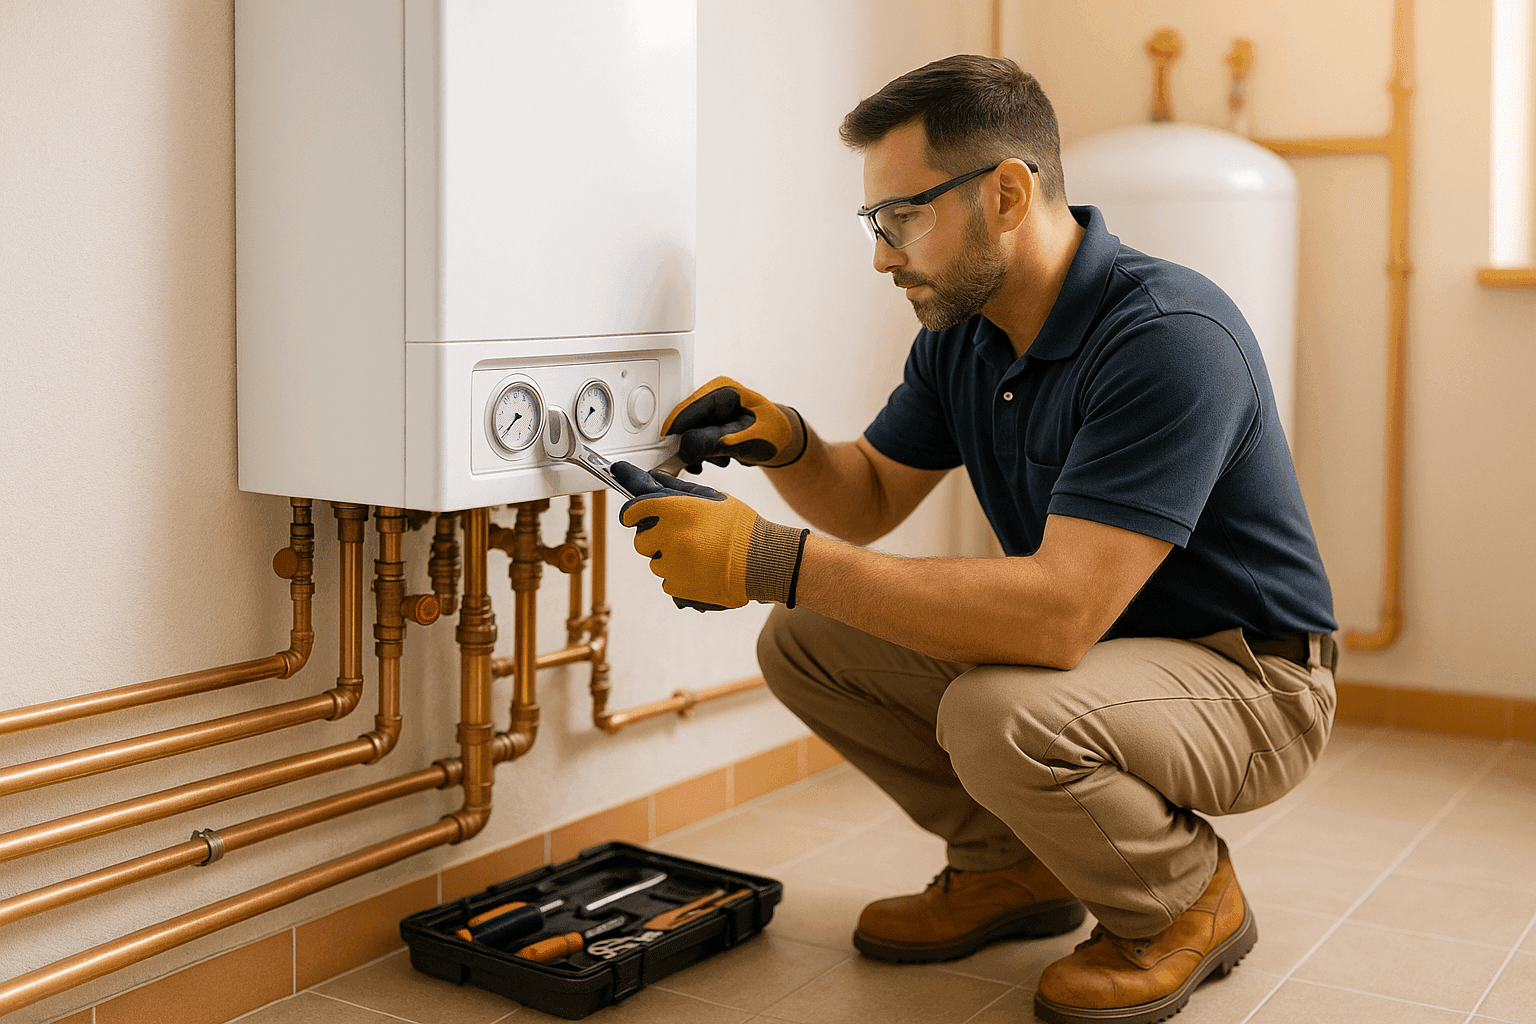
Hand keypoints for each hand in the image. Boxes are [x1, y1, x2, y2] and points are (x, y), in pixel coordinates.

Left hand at [612, 462, 809, 611]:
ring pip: (654, 563)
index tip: (630, 517)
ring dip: (668, 559)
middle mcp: (670, 536)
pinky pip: (666, 582)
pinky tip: (699, 570)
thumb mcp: (712, 498)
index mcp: (676, 510)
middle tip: (677, 539)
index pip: (635, 509)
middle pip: (641, 540)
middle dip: (654, 539)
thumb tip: (653, 480)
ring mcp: (672, 563)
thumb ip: (678, 491)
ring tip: (697, 556)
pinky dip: (678, 578)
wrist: (763, 561)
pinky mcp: (678, 587)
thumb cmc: (742, 527)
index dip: (630, 514)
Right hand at [662, 376, 807, 472]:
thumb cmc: (774, 434)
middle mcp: (713, 398)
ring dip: (699, 452)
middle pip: (685, 422)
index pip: (687, 408)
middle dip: (690, 445)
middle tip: (697, 464)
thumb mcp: (747, 439)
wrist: (783, 442)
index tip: (664, 449)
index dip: (674, 430)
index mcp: (722, 391)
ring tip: (723, 459)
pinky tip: (719, 459)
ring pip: (689, 434)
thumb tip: (687, 446)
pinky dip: (702, 454)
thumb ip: (717, 442)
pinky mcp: (709, 426)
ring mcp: (710, 412)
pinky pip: (695, 440)